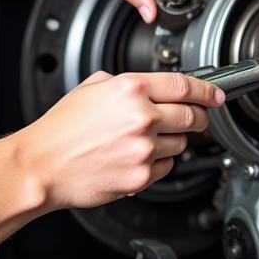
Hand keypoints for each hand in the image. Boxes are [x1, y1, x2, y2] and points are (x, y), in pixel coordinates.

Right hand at [15, 71, 224, 209]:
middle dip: (199, 117)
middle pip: (192, 116)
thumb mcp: (92, 87)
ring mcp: (143, 148)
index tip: (215, 95)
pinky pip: (167, 167)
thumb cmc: (62, 129)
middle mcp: (141, 117)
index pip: (185, 85)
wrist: (43, 166)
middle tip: (196, 118)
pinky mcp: (141, 175)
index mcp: (130, 89)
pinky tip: (137, 157)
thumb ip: (126, 83)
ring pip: (181, 143)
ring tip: (145, 141)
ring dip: (173, 141)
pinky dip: (159, 163)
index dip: (207, 91)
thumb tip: (155, 87)